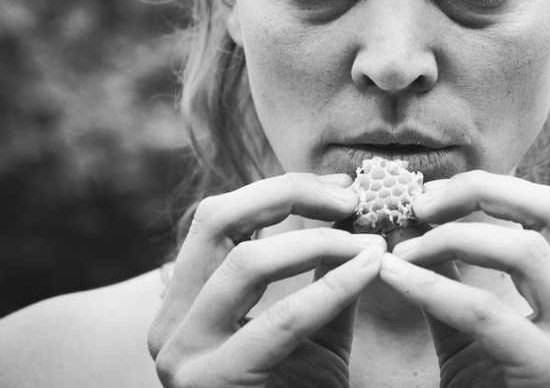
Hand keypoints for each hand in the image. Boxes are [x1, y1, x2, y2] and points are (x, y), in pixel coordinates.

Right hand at [147, 173, 385, 386]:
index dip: (282, 191)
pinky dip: (332, 286)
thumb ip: (328, 273)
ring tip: (369, 240)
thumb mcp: (314, 328)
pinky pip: (280, 318)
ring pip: (245, 262)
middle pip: (216, 220)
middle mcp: (171, 324)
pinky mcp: (213, 384)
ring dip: (318, 241)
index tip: (342, 188)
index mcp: (186, 301)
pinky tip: (371, 266)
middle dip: (290, 196)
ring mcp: (184, 356)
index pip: (220, 217)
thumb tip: (361, 215)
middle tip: (351, 199)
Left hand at [379, 171, 549, 387]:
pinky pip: (485, 309)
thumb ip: (451, 273)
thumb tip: (412, 217)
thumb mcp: (470, 328)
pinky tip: (392, 274)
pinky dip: (432, 284)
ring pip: (525, 250)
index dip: (490, 188)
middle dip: (479, 193)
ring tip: (402, 247)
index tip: (431, 193)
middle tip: (418, 204)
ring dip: (452, 237)